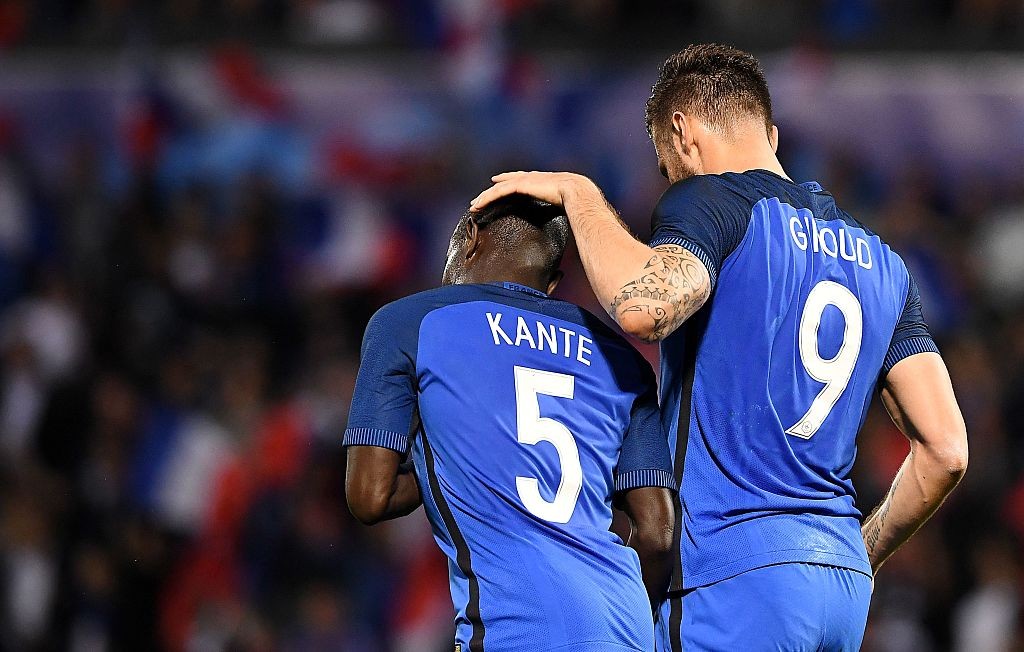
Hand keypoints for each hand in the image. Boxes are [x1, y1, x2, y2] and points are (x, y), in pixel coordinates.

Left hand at [470, 171, 597, 209]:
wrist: (579, 193)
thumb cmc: (579, 202)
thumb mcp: (568, 205)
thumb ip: (564, 210)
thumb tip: (572, 223)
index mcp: (544, 181)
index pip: (522, 180)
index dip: (509, 181)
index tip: (499, 184)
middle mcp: (533, 177)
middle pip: (507, 182)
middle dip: (493, 190)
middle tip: (481, 199)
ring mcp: (527, 180)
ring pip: (500, 188)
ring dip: (486, 197)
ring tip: (474, 205)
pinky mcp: (521, 185)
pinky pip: (499, 192)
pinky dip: (487, 198)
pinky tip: (478, 205)